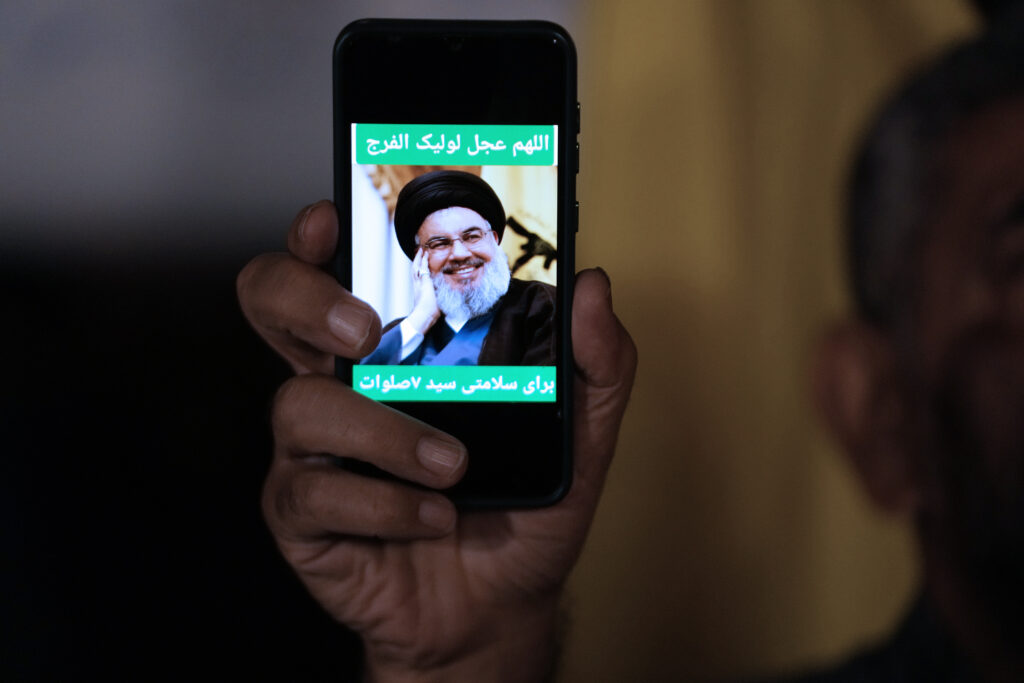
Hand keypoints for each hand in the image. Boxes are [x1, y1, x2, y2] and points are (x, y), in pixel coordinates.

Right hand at [237, 201, 636, 681]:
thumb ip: (595, 362)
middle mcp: (341, 385)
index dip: (314, 236)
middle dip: (303, 297)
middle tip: (365, 332)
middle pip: (271, 303)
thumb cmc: (520, 509)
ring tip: (450, 464)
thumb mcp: (579, 435)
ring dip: (383, 432)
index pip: (334, 270)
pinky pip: (316, 491)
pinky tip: (434, 516)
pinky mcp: (302, 513)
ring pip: (300, 404)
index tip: (333, 219)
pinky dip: (385, 504)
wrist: (495, 605)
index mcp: (394, 350)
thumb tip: (592, 287)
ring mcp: (314, 449)